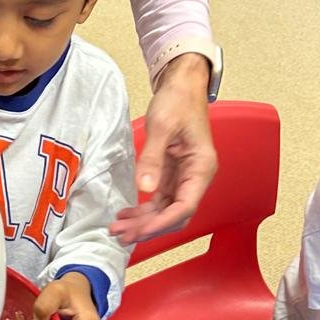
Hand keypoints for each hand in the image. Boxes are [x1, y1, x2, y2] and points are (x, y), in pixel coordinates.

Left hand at [110, 54, 216, 245]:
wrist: (182, 85)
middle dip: (148, 228)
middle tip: (120, 235)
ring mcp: (184, 178)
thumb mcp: (162, 127)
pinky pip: (158, 200)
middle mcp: (196, 178)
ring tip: (117, 228)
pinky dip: (142, 210)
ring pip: (165, 211)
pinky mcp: (172, 175)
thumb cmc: (178, 101)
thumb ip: (153, 158)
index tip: (138, 230)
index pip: (184, 207)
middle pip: (174, 215)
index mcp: (201, 168)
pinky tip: (125, 214)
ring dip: (142, 222)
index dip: (161, 223)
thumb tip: (145, 188)